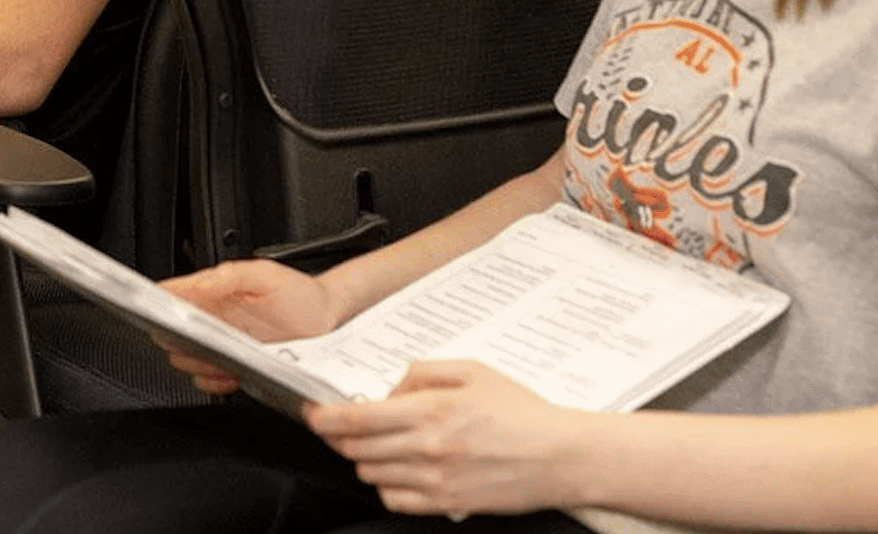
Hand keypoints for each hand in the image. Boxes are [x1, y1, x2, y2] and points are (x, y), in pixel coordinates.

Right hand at [155, 260, 340, 395]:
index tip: (152, 310)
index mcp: (214, 292)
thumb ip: (231, 276)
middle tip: (188, 340)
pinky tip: (228, 374)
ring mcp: (224, 345)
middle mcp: (214, 319)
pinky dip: (213, 381)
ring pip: (186, 359)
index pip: (172, 295)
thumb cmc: (300, 294)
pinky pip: (209, 380)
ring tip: (213, 358)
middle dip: (174, 339)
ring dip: (194, 361)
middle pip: (171, 332)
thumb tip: (199, 284)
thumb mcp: (266, 274)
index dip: (157, 304)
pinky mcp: (237, 368)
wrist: (330, 321)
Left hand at [303, 361, 586, 517]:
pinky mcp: (447, 505)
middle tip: (340, 425)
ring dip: (364, 457)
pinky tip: (398, 470)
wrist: (562, 457)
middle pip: (355, 448)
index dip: (324, 417)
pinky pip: (395, 499)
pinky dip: (386, 484)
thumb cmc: (523, 411)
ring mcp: (436, 480)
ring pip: (370, 473)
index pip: (356, 418)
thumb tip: (390, 388)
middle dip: (339, 435)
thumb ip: (422, 372)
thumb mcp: (472, 371)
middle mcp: (428, 448)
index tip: (314, 413)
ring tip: (378, 444)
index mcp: (431, 410)